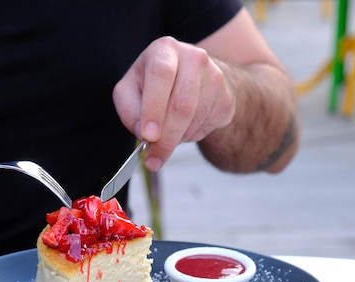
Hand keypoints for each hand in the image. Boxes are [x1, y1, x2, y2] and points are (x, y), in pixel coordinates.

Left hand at [112, 36, 234, 171]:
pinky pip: (207, 126)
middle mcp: (193, 57)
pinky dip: (191, 136)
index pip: (161, 75)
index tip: (148, 136)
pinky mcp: (226, 97)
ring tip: (167, 134)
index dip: (154, 108)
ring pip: (194, 120)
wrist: (194, 81)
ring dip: (176, 138)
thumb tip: (142, 132)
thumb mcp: (130, 90)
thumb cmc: (154, 85)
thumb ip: (128, 109)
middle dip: (165, 138)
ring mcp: (215, 76)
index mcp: (165, 49)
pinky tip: (184, 127)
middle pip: (182, 105)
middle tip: (153, 158)